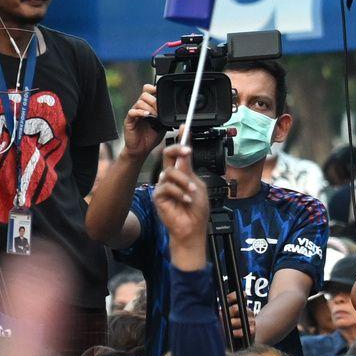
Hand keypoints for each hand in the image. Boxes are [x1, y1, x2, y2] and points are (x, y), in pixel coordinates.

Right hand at [121, 81, 163, 154]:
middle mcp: (140, 108)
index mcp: (148, 106)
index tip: (160, 92)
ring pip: (139, 102)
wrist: (142, 149)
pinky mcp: (129, 120)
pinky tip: (146, 115)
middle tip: (159, 110)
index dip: (153, 89)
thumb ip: (165, 116)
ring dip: (149, 107)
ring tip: (154, 116)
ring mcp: (134, 114)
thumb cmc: (151, 137)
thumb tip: (173, 110)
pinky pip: (132, 112)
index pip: (148, 91)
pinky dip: (140, 112)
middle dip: (154, 100)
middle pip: (145, 94)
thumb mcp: (162, 125)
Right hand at [153, 144, 208, 268]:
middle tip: (186, 151)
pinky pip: (166, 187)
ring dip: (183, 181)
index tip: (185, 127)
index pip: (179, 154)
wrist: (192, 228)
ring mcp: (164, 185)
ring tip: (192, 192)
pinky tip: (185, 200)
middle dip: (177, 150)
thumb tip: (183, 153)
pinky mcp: (158, 196)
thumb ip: (188, 170)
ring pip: (169, 172)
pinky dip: (178, 193)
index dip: (182, 139)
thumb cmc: (196, 210)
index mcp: (183, 173)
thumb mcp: (197, 186)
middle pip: (167, 155)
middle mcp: (171, 177)